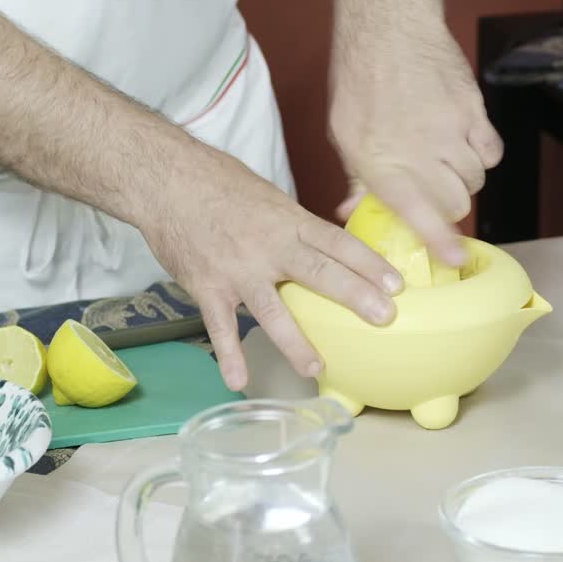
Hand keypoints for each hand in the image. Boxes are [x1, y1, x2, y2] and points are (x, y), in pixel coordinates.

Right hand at [140, 147, 401, 391]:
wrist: (165, 179)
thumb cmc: (217, 182)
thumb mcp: (267, 195)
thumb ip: (295, 225)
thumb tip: (326, 245)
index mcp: (287, 220)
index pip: (337, 242)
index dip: (369, 262)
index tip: (397, 284)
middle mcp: (267, 247)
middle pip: (318, 273)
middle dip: (354, 296)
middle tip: (385, 317)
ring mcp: (237, 270)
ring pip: (273, 310)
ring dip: (296, 342)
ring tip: (317, 367)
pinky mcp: (208, 288)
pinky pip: (221, 327)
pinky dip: (229, 356)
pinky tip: (238, 381)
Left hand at [330, 11, 502, 264]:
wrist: (388, 29)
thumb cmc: (360, 80)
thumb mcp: (345, 134)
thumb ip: (357, 178)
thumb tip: (351, 211)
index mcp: (383, 164)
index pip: (419, 215)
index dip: (441, 243)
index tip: (455, 260)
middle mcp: (420, 152)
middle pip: (456, 203)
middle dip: (448, 209)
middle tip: (435, 198)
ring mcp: (452, 131)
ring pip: (476, 179)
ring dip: (463, 180)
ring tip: (445, 164)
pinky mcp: (474, 111)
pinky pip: (492, 153)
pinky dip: (483, 156)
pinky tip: (464, 144)